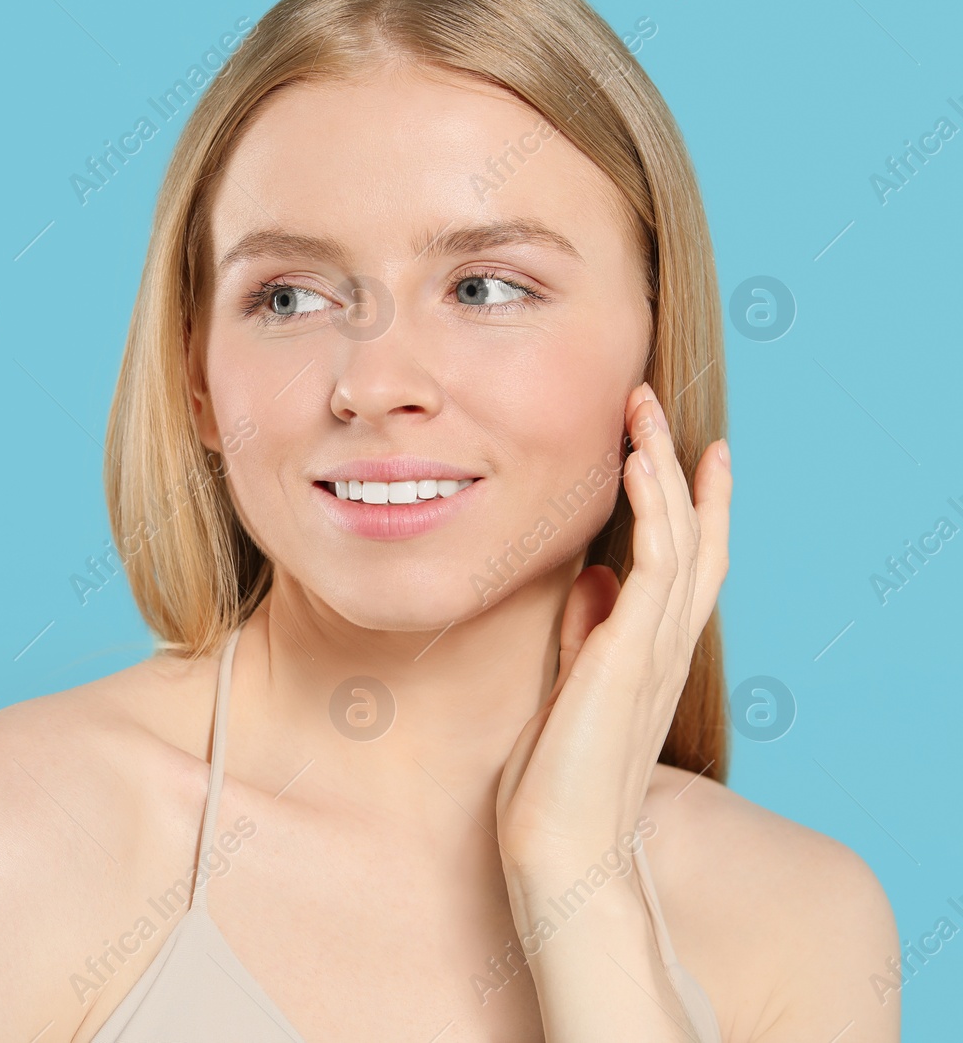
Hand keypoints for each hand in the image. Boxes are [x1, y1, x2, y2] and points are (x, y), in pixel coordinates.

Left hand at [492, 381, 731, 877]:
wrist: (558, 845)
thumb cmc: (555, 782)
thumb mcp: (568, 689)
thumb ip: (586, 634)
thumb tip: (593, 580)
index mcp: (652, 655)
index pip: (686, 565)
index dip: (693, 506)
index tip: (688, 453)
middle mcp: (666, 646)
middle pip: (695, 538)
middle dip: (681, 468)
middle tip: (660, 406)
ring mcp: (656, 649)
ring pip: (682, 538)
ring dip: (664, 467)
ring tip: (645, 410)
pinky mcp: (632, 653)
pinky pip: (656, 564)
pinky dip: (653, 509)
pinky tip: (637, 465)